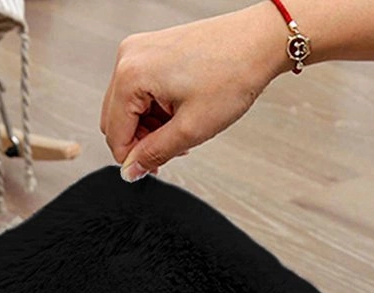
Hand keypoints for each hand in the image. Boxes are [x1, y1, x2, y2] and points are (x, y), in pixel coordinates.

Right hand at [100, 2, 290, 181]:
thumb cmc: (233, 74)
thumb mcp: (191, 128)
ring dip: (151, 124)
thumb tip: (131, 170)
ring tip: (184, 127)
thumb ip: (155, 154)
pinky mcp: (152, 49)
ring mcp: (139, 50)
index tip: (153, 169)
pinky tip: (181, 111)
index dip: (133, 159)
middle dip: (142, 140)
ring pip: (128, 105)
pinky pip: (141, 89)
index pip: (114, 133)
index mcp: (131, 75)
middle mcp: (128, 57)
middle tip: (174, 149)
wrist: (259, 42)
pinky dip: (156, 106)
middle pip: (116, 119)